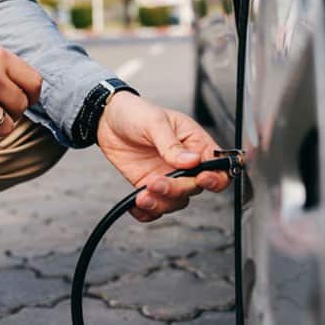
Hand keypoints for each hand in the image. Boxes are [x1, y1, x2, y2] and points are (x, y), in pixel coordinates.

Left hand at [97, 92, 229, 221]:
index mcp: (195, 143)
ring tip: (143, 195)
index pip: (218, 166)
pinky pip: (155, 207)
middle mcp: (185, 164)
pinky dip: (147, 212)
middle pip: (195, 188)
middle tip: (156, 182)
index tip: (201, 179)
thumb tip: (192, 161)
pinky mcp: (149, 186)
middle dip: (176, 189)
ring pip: (176, 201)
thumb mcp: (155, 122)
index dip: (215, 178)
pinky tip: (137, 206)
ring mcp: (168, 176)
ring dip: (161, 202)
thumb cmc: (136, 112)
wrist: (107, 119)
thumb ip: (172, 144)